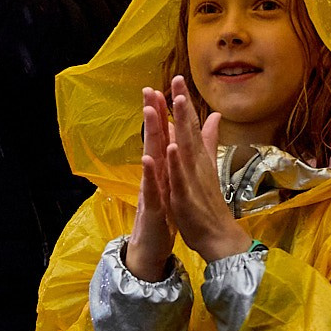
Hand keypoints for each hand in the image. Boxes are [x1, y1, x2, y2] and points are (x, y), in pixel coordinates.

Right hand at [122, 88, 178, 280]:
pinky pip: (152, 187)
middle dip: (153, 114)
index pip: (164, 134)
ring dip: (150, 135)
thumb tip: (181, 139)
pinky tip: (150, 157)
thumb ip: (178, 160)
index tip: (165, 85)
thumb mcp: (175, 183)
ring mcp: (152, 189)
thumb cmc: (165, 212)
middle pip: (154, 139)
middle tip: (149, 88)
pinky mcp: (153, 206)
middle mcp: (155, 174)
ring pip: (151, 158)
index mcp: (163, 168)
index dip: (165, 111)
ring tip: (149, 111)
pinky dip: (151, 172)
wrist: (152, 245)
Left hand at [160, 79, 247, 262]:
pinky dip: (176, 162)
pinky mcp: (185, 196)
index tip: (177, 78)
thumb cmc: (209, 203)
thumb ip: (208, 141)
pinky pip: (179, 177)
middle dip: (182, 104)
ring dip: (180, 125)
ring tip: (175, 103)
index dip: (184, 102)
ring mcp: (191, 179)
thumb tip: (214, 116)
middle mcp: (196, 164)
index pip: (190, 124)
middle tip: (177, 80)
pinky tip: (171, 147)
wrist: (219, 237)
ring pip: (185, 148)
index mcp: (198, 158)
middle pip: (189, 130)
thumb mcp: (207, 168)